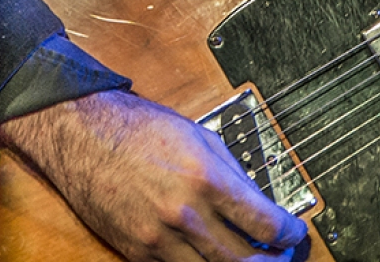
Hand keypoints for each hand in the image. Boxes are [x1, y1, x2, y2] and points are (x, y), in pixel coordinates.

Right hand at [0, 89, 308, 261]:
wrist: (85, 137)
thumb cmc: (140, 130)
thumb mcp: (200, 138)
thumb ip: (233, 174)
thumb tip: (260, 201)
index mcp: (207, 180)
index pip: (265, 223)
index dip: (288, 233)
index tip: (294, 232)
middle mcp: (186, 214)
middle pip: (245, 261)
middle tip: (282, 256)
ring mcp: (160, 239)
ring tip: (252, 258)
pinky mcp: (139, 252)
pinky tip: (213, 256)